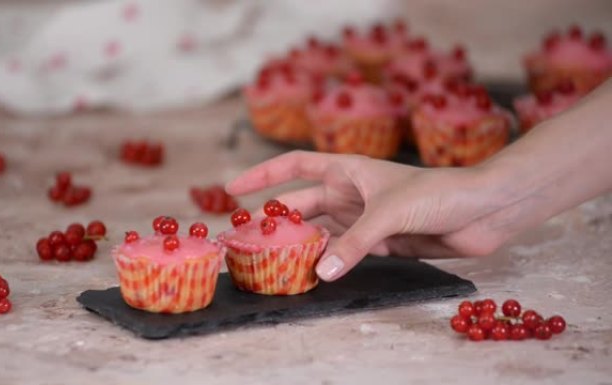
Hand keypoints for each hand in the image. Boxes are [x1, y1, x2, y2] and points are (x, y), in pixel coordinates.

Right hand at [226, 151, 514, 280]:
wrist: (482, 211)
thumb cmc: (438, 193)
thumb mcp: (389, 213)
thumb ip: (354, 242)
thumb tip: (320, 272)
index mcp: (348, 170)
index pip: (294, 166)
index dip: (262, 176)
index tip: (231, 190)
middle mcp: (350, 193)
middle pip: (301, 206)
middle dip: (274, 220)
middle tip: (244, 239)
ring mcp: (363, 219)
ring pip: (320, 232)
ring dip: (298, 244)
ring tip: (269, 261)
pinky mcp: (379, 242)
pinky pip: (343, 252)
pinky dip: (326, 262)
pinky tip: (310, 273)